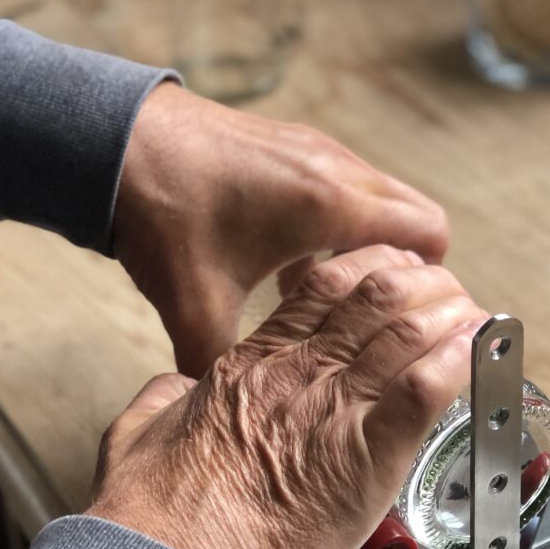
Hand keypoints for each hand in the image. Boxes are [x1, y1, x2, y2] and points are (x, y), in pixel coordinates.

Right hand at [88, 246, 486, 548]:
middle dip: (420, 281)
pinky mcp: (369, 455)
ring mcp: (336, 409)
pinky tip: (482, 347)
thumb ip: (159, 402)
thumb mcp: (138, 435)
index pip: (323, 288)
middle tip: (443, 289)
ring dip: (451, 313)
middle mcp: (300, 373)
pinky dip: (461, 360)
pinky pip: (426, 388)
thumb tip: (170, 390)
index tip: (389, 270)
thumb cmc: (156, 514)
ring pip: (408, 331)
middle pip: (375, 296)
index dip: (368, 267)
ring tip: (474, 312)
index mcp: (253, 363)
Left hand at [115, 83, 448, 376]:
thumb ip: (220, 362)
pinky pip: (345, 187)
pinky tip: (291, 262)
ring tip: (332, 293)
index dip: (433, 280)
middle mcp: (336, 169)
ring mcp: (317, 151)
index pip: (429, 233)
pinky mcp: (295, 146)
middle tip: (380, 312)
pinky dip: (339, 224)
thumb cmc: (163, 209)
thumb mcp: (195, 302)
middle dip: (409, 267)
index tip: (412, 317)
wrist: (116, 141)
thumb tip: (232, 406)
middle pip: (417, 215)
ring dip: (371, 245)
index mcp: (331, 204)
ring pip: (381, 201)